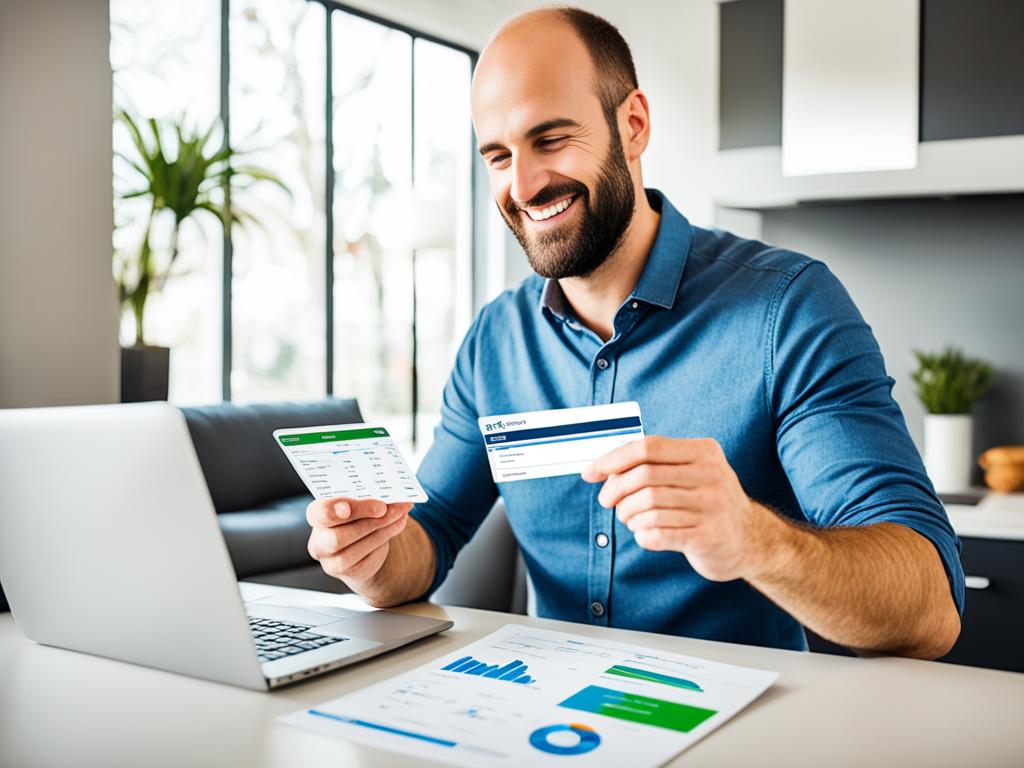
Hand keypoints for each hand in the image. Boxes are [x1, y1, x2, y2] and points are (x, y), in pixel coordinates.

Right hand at [306, 497, 411, 589]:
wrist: (362, 545)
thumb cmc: (356, 516)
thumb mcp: (355, 502)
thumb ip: (363, 496)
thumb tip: (384, 489)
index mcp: (316, 517)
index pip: (319, 514)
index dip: (335, 510)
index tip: (351, 505)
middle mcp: (319, 542)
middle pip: (336, 536)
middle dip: (365, 518)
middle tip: (386, 507)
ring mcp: (332, 561)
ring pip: (356, 547)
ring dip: (382, 527)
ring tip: (399, 512)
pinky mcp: (350, 571)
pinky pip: (370, 554)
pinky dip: (387, 535)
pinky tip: (398, 524)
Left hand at [581, 436, 773, 581]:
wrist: (751, 540)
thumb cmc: (706, 502)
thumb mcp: (690, 472)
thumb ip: (652, 465)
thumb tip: (600, 467)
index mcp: (703, 452)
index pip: (648, 447)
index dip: (613, 458)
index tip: (591, 471)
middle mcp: (711, 476)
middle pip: (643, 477)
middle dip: (615, 490)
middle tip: (608, 502)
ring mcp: (711, 507)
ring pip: (647, 506)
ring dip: (628, 515)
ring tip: (630, 519)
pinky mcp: (707, 537)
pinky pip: (657, 534)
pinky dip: (642, 535)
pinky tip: (646, 535)